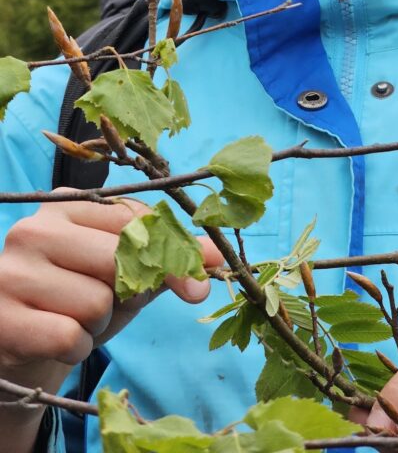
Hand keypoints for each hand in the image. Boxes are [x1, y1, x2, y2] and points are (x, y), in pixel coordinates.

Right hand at [0, 191, 221, 381]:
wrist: (19, 345)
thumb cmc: (75, 298)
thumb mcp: (123, 273)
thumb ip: (169, 261)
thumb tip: (220, 257)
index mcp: (66, 205)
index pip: (136, 221)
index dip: (173, 257)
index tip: (195, 285)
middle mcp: (34, 229)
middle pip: (119, 260)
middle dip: (125, 293)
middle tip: (102, 303)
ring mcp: (13, 272)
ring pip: (97, 303)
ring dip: (97, 324)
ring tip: (71, 318)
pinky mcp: (3, 318)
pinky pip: (70, 337)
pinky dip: (76, 348)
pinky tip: (55, 340)